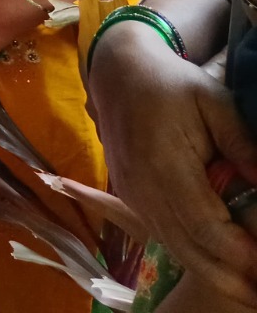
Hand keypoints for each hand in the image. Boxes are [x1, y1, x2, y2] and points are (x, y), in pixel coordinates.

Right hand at [90, 22, 256, 306]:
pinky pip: (162, 235)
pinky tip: (218, 265)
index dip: (238, 252)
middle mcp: (142, 187)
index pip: (205, 224)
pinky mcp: (128, 195)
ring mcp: (131, 193)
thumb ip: (242, 144)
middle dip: (229, 275)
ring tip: (246, 288)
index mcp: (163, 163)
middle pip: (188, 247)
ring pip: (174, 247)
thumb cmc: (171, 85)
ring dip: (211, 271)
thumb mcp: (214, 102)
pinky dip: (191, 255)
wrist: (118, 74)